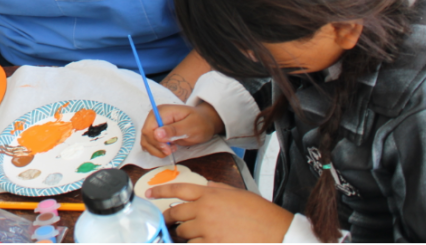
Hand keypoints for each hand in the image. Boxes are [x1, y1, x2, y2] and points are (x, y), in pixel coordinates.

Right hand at [140, 103, 221, 156]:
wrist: (205, 122)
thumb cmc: (200, 122)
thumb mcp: (190, 127)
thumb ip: (174, 130)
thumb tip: (157, 134)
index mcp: (161, 112)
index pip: (148, 130)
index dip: (155, 142)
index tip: (168, 149)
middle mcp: (155, 117)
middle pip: (145, 136)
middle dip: (156, 147)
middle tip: (171, 150)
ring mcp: (155, 125)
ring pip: (146, 141)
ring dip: (156, 150)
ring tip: (171, 149)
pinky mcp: (157, 132)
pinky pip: (150, 144)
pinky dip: (157, 150)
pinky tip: (168, 148)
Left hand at [149, 182, 293, 242]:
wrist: (276, 233)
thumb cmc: (262, 214)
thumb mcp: (239, 194)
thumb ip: (218, 189)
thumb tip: (206, 186)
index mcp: (211, 195)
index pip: (179, 189)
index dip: (161, 191)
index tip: (149, 193)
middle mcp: (205, 210)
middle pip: (176, 213)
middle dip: (170, 218)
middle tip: (167, 221)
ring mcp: (207, 229)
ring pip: (183, 233)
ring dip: (185, 235)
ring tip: (196, 235)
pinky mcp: (212, 244)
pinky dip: (195, 244)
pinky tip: (202, 241)